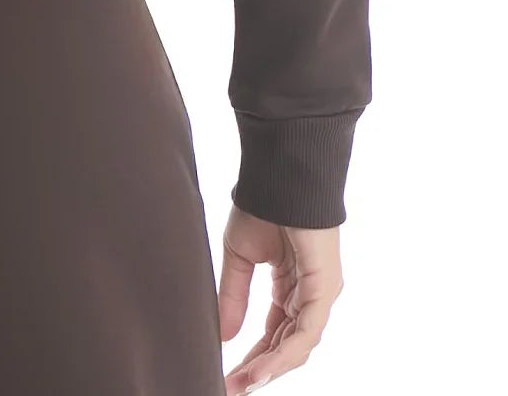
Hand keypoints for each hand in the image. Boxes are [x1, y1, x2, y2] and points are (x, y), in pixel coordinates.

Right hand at [218, 202, 344, 392]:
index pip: (274, 333)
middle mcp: (309, 294)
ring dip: (268, 367)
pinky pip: (306, 331)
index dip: (252, 356)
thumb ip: (233, 296)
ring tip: (241, 384)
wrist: (278, 174)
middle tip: (231, 388)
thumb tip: (223, 336)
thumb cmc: (261, 205)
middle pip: (285, 345)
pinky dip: (283, 353)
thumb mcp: (240, 257)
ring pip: (297, 344)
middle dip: (258, 369)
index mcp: (291, 286)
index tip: (227, 375)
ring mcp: (320, 293)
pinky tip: (260, 367)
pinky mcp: (325, 288)